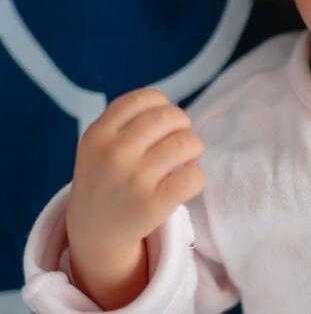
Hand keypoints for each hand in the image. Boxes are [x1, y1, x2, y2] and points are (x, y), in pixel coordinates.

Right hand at [66, 87, 206, 254]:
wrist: (94, 231)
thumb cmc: (108, 178)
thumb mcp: (100, 144)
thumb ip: (129, 122)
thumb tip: (175, 113)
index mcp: (98, 133)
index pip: (145, 98)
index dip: (164, 106)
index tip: (163, 123)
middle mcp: (113, 154)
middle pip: (170, 117)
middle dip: (183, 126)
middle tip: (179, 144)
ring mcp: (132, 180)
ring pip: (187, 143)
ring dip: (194, 150)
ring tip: (184, 162)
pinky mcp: (152, 205)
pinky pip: (194, 177)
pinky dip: (197, 178)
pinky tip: (184, 184)